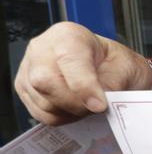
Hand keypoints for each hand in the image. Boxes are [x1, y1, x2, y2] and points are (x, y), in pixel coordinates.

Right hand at [14, 22, 151, 124]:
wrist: (109, 70)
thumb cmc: (114, 64)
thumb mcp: (125, 67)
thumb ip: (112, 83)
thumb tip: (97, 103)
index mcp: (67, 35)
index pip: (67, 60)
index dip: (83, 86)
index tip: (100, 105)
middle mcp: (41, 49)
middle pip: (45, 82)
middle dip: (75, 103)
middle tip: (97, 106)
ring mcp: (28, 70)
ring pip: (43, 103)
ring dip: (71, 112)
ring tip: (88, 103)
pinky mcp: (24, 90)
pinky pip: (40, 114)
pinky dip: (62, 117)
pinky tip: (75, 108)